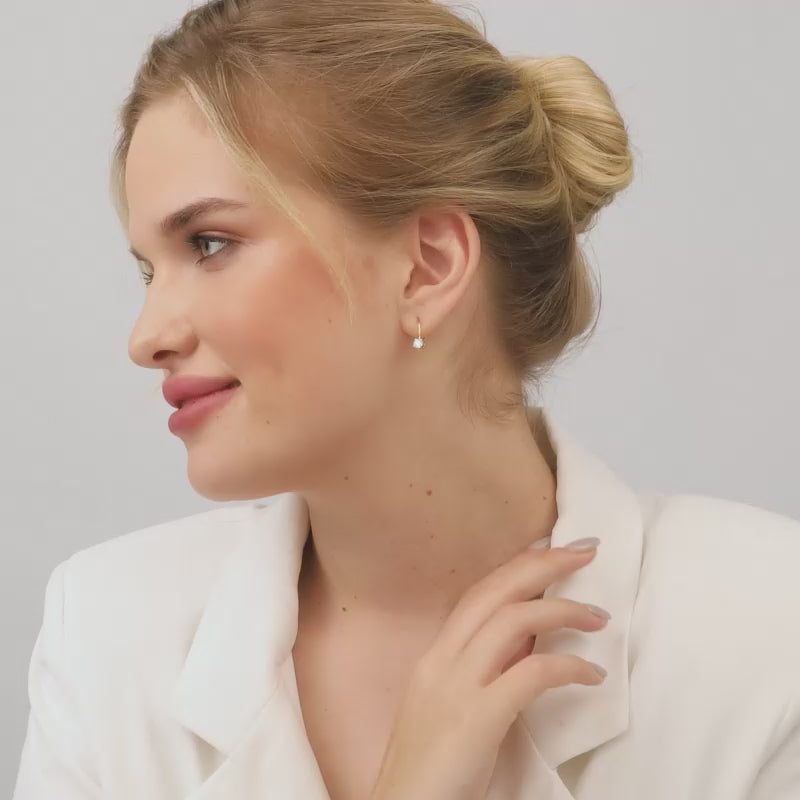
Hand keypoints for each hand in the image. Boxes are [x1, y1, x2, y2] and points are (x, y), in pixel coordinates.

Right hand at [369, 538, 607, 799]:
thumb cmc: (433, 767)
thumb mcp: (453, 706)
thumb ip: (484, 670)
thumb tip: (529, 642)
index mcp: (436, 656)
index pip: (478, 593)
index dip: (517, 566)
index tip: (549, 546)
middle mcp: (442, 660)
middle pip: (495, 592)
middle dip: (543, 564)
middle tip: (586, 550)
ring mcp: (456, 687)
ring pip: (513, 620)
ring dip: (563, 609)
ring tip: (600, 617)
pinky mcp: (476, 719)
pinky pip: (531, 674)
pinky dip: (569, 665)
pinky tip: (592, 674)